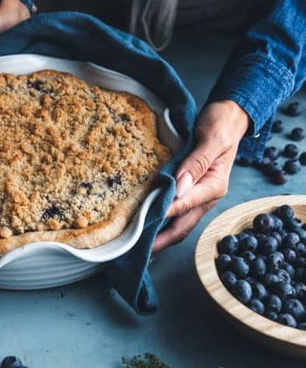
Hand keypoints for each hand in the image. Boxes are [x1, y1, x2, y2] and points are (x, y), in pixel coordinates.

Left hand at [153, 100, 249, 251]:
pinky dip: (163, 221)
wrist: (229, 117)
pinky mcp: (192, 192)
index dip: (164, 214)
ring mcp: (200, 196)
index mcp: (214, 186)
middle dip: (161, 239)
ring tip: (138, 244)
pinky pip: (177, 212)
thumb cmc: (221, 124)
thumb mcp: (212, 138)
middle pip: (183, 225)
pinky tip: (147, 225)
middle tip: (137, 250)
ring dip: (161, 234)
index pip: (185, 205)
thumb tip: (180, 186)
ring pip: (180, 223)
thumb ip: (197, 162)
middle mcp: (207, 196)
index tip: (143, 222)